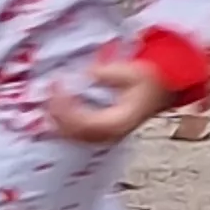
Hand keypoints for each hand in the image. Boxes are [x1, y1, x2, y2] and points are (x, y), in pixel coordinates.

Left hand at [46, 57, 172, 144]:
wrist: (159, 90)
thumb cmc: (147, 81)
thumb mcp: (132, 72)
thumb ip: (108, 73)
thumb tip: (88, 74)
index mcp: (118, 123)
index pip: (85, 122)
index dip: (67, 107)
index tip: (59, 84)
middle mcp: (109, 135)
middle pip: (74, 133)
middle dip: (56, 111)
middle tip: (50, 88)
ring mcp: (103, 137)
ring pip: (71, 136)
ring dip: (56, 117)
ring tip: (50, 95)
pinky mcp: (98, 133)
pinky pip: (74, 133)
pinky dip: (61, 121)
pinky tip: (56, 105)